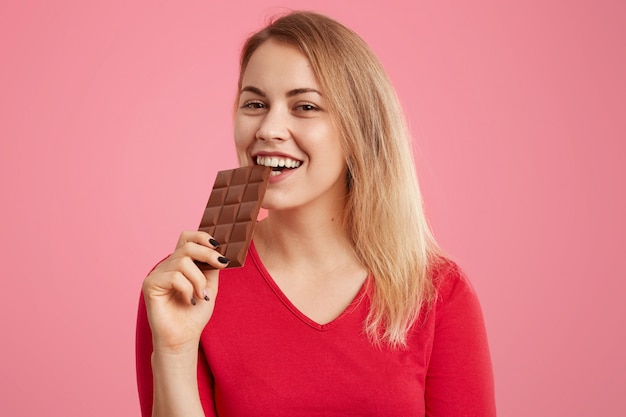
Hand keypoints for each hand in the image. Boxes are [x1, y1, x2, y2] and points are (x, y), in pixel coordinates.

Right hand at [142, 231, 227, 352]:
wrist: (183, 338)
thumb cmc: (194, 314)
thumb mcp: (210, 286)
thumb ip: (211, 267)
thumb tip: (217, 249)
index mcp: (180, 263)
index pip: (187, 238)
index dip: (202, 237)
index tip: (219, 248)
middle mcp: (167, 265)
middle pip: (187, 245)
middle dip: (208, 254)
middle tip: (221, 265)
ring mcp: (157, 274)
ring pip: (183, 262)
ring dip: (198, 280)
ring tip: (201, 296)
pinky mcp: (150, 284)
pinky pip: (174, 276)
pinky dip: (187, 288)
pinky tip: (188, 300)